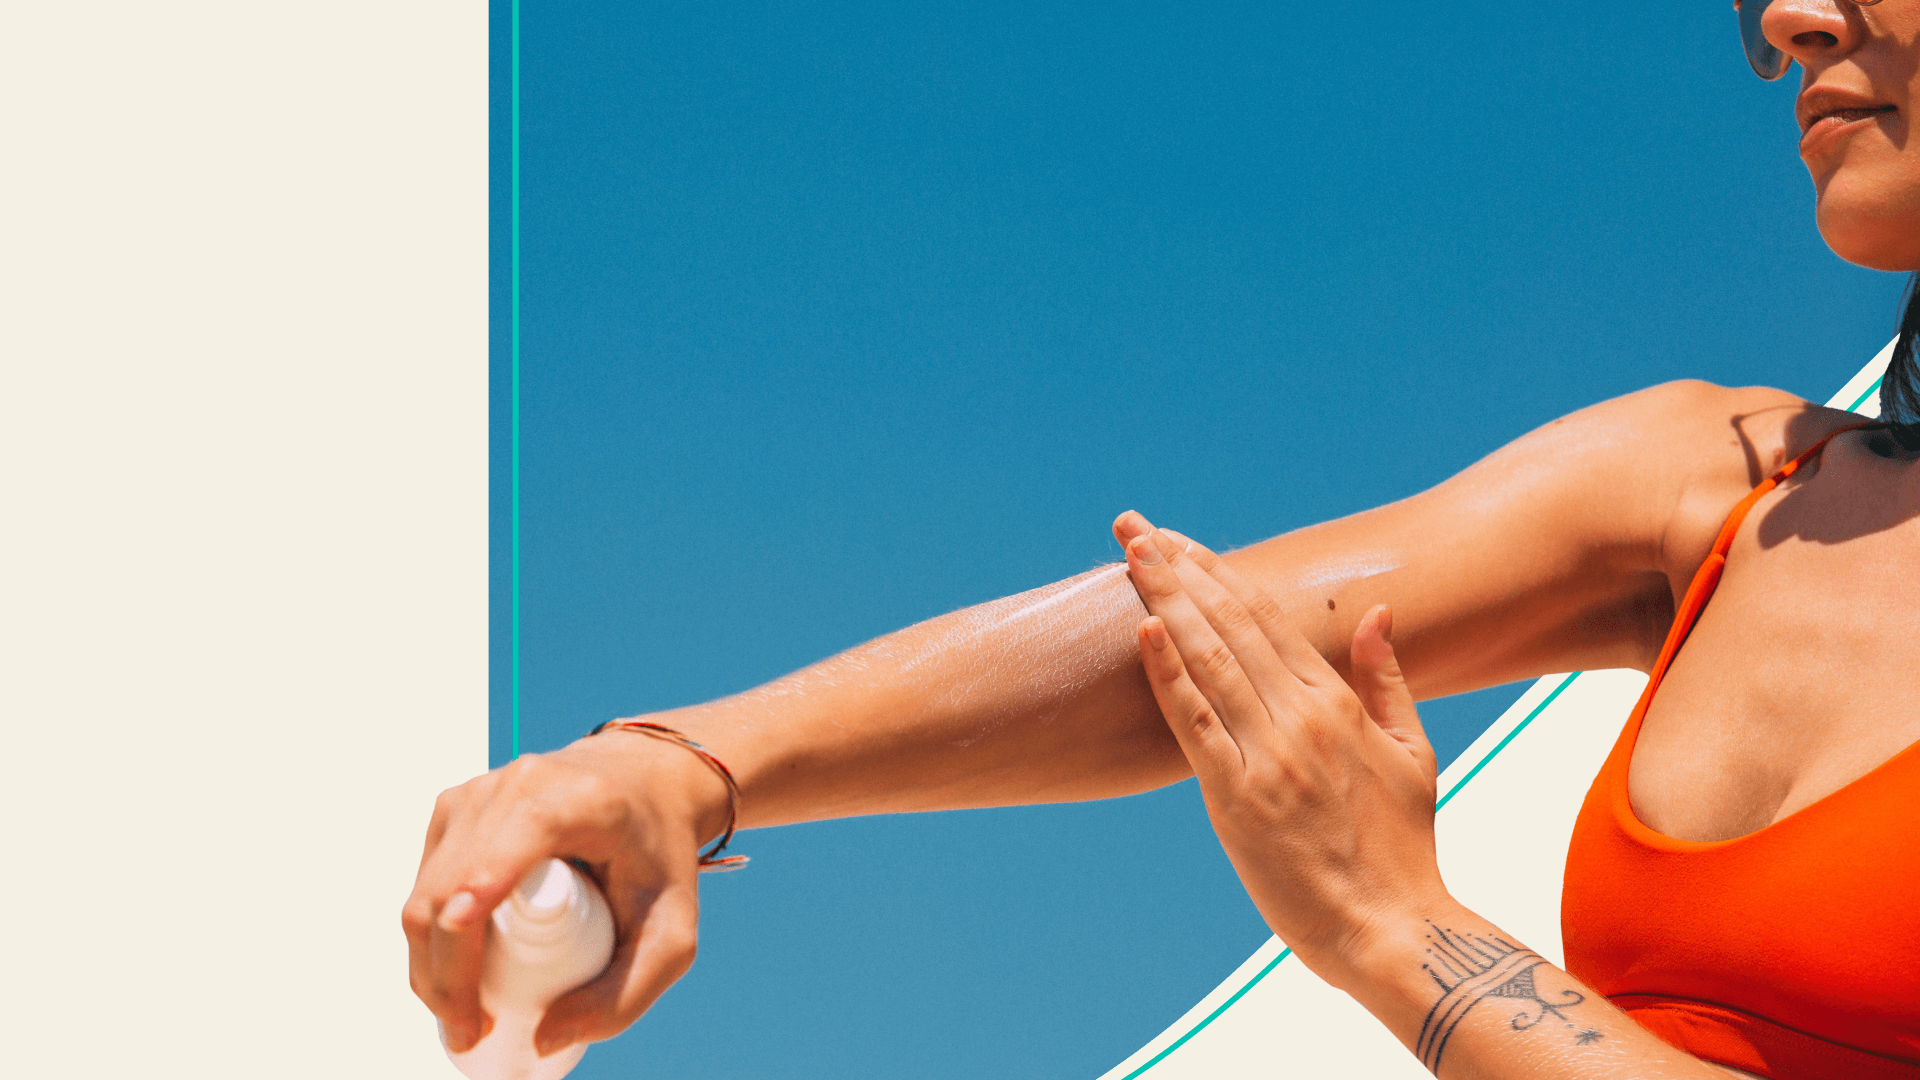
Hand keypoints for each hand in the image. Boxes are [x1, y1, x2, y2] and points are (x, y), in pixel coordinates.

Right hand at [402, 727, 731, 1055]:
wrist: (648, 784)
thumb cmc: (661, 855)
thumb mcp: (672, 932)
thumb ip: (625, 995)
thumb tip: (544, 1037)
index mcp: (572, 801)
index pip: (493, 866)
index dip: (466, 934)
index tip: (470, 1008)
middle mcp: (514, 786)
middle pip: (447, 894)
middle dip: (446, 979)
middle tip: (473, 1033)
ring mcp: (476, 791)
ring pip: (426, 892)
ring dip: (431, 964)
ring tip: (467, 1013)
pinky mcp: (455, 805)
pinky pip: (426, 881)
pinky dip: (433, 934)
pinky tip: (459, 970)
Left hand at [1113, 511, 1444, 985]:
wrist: (1394, 928)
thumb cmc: (1402, 848)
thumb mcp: (1412, 752)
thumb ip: (1386, 679)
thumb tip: (1378, 613)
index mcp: (1335, 704)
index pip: (1267, 617)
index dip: (1218, 573)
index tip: (1180, 540)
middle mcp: (1300, 718)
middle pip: (1230, 623)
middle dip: (1179, 568)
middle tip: (1134, 526)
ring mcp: (1268, 756)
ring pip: (1209, 659)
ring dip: (1167, 600)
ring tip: (1131, 553)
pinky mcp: (1238, 799)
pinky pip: (1195, 725)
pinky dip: (1167, 675)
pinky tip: (1143, 630)